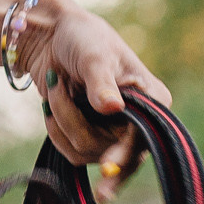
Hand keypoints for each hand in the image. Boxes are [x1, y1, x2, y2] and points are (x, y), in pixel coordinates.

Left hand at [25, 0, 170, 203]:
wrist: (52, 36)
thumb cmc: (83, 37)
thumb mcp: (94, 55)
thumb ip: (101, 83)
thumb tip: (113, 108)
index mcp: (152, 100)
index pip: (144, 136)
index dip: (126, 153)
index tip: (109, 166)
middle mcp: (138, 122)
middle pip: (113, 152)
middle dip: (78, 124)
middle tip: (54, 101)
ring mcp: (113, 133)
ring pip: (87, 153)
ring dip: (62, 121)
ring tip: (55, 86)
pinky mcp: (90, 137)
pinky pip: (72, 154)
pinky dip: (56, 130)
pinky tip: (50, 104)